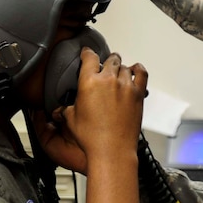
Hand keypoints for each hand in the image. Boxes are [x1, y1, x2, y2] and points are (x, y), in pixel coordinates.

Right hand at [36, 48, 147, 169]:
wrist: (112, 150)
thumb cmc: (92, 138)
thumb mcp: (71, 120)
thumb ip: (66, 109)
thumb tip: (60, 110)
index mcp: (89, 82)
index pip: (89, 57)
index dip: (87, 53)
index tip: (87, 53)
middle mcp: (108, 80)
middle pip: (109, 59)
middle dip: (106, 61)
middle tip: (104, 66)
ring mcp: (125, 86)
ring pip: (124, 66)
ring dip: (119, 68)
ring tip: (117, 73)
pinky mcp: (138, 94)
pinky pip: (141, 73)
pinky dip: (138, 70)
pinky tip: (135, 71)